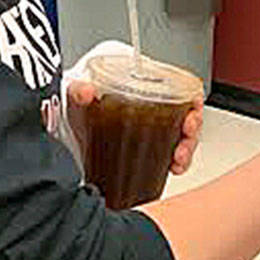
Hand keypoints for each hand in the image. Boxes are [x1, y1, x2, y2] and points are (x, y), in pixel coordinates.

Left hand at [66, 81, 204, 176]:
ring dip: (186, 151)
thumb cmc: (78, 107)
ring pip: (182, 140)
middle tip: (184, 142)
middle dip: (192, 133)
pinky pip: (170, 157)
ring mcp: (149, 134)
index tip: (191, 113)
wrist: (65, 129)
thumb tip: (86, 92)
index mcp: (142, 91)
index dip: (193, 101)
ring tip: (177, 160)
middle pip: (186, 119)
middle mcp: (151, 111)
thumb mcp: (77, 96)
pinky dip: (176, 164)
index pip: (181, 90)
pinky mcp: (144, 153)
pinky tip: (171, 169)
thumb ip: (79, 91)